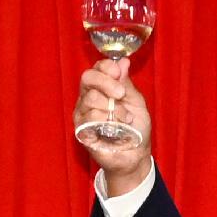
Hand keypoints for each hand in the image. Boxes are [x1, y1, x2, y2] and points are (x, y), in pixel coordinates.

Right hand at [75, 57, 153, 192]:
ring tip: (125, 119)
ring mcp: (82, 114)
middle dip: (106, 82)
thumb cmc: (136, 128)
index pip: (96, 68)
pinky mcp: (81, 130)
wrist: (136, 155)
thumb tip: (122, 61)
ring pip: (91, 98)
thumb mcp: (136, 102)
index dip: (107, 67)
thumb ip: (127, 83)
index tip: (119, 72)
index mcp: (101, 88)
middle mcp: (88, 98)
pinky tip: (116, 129)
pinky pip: (90, 118)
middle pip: (87, 78)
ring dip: (113, 108)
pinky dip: (107, 121)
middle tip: (121, 94)